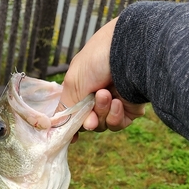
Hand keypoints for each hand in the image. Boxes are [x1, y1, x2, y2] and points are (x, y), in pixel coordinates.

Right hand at [58, 18, 144, 132]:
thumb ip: (65, 110)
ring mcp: (114, 102)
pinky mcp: (130, 108)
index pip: (74, 112)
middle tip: (90, 117)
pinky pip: (117, 124)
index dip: (71, 125)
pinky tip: (117, 102)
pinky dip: (115, 116)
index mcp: (82, 86)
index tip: (72, 136)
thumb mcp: (72, 84)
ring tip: (105, 95)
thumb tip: (58, 129)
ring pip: (102, 124)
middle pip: (87, 122)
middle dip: (88, 120)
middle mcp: (97, 95)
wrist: (130, 51)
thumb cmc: (97, 60)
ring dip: (102, 112)